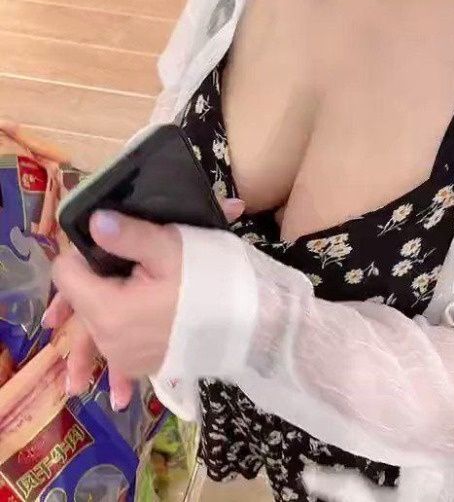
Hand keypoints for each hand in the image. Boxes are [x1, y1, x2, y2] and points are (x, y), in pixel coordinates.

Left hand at [45, 198, 243, 409]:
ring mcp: (127, 359)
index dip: (80, 252)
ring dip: (88, 327)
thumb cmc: (212, 281)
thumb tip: (94, 220)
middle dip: (85, 283)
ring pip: (95, 333)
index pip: (66, 274)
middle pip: (79, 304)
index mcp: (108, 309)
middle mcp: (109, 341)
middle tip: (95, 264)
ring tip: (70, 332)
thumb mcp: (172, 247)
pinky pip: (118, 354)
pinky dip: (113, 350)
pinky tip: (112, 368)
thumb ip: (129, 235)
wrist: (253, 324)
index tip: (101, 241)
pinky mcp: (145, 368)